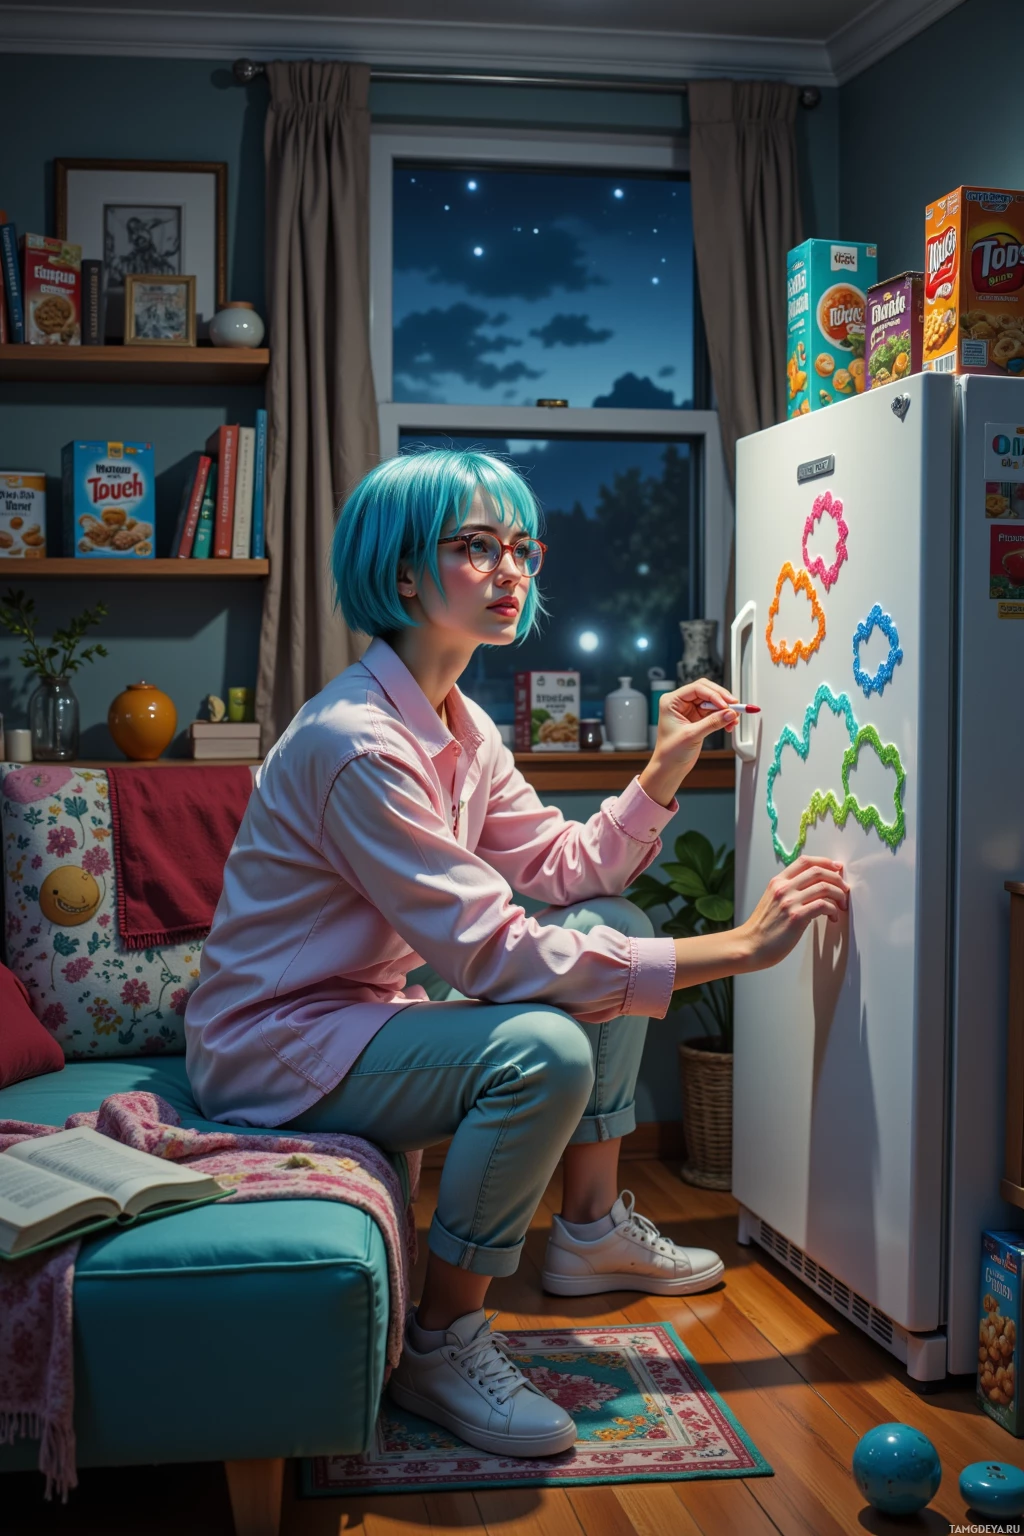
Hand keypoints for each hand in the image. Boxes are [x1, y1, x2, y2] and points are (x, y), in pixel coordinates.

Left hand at [651, 679, 738, 783]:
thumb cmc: (670, 752)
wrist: (668, 768)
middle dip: (722, 699)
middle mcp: (680, 703)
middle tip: (735, 707)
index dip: (714, 695)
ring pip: (712, 702)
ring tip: (733, 719)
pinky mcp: (697, 719)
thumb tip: (729, 713)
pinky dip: (723, 716)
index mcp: (671, 701)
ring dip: (724, 709)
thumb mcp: (692, 735)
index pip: (697, 689)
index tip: (726, 705)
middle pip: (706, 691)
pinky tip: (729, 724)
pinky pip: (714, 712)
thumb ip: (712, 722)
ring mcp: (689, 710)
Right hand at [741, 855, 848, 970]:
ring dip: (839, 895)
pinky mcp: (796, 917)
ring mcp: (789, 902)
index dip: (825, 862)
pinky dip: (833, 910)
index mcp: (778, 882)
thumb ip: (788, 891)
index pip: (805, 861)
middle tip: (845, 889)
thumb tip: (812, 888)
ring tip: (842, 905)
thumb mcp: (772, 901)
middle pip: (818, 871)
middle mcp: (784, 888)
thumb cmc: (762, 928)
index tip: (837, 868)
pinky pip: (823, 905)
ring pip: (824, 887)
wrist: (749, 946)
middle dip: (837, 879)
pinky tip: (833, 917)